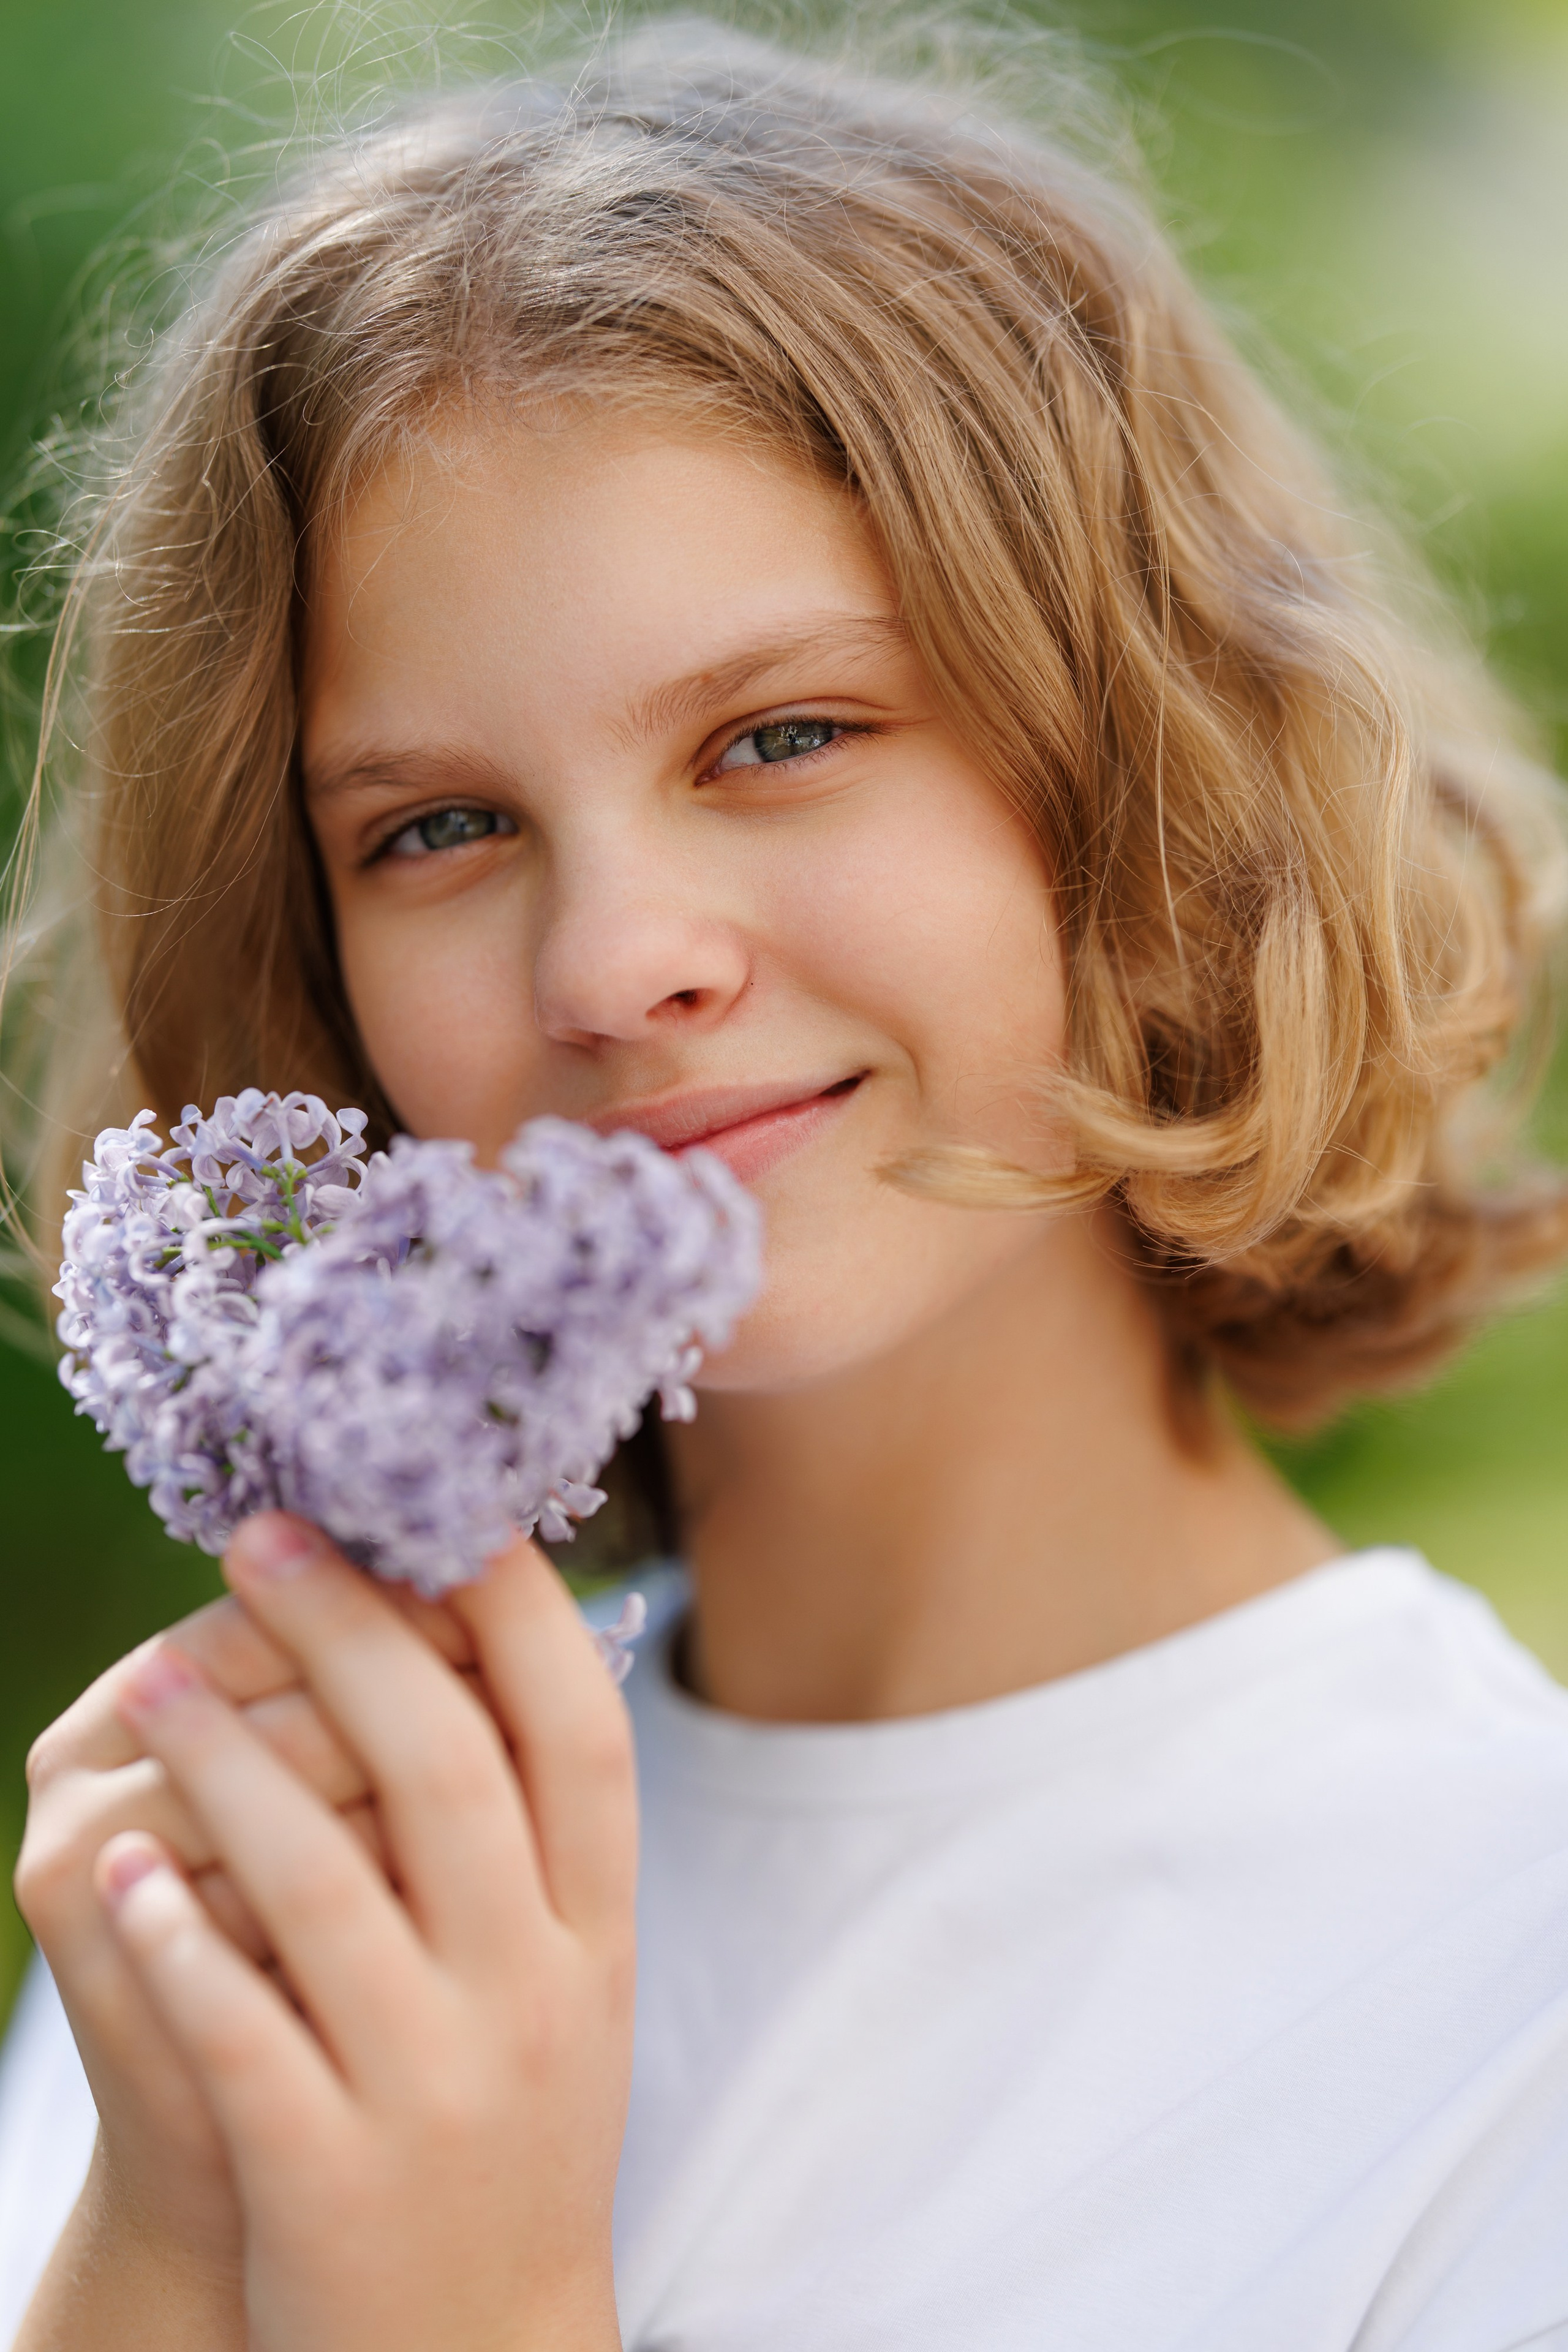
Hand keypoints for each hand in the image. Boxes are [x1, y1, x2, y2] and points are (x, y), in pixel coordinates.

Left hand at [96, 1514, 635, 2351]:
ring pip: (327, 1888)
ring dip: (230, 1765)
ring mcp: (437, 2089)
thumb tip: (488, 1629)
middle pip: (447, 1773)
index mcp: (598, 1934)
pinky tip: (123, 1867)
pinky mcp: (331, 2177)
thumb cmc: (510, 2122)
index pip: (577, 1734)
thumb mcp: (565, 1978)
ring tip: (149, 1680)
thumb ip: (537, 1832)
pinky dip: (177, 1942)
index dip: (513, 1609)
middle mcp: (536, 1995)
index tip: (430, 1507)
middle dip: (349, 1637)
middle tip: (259, 1539)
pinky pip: (242, 2032)